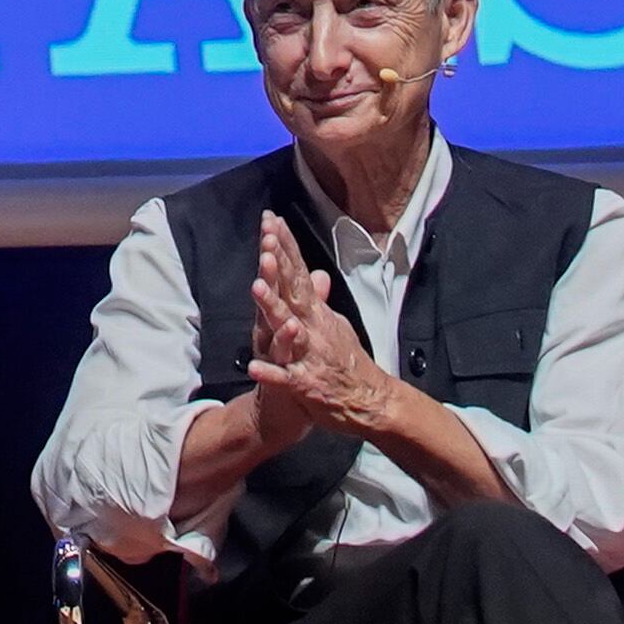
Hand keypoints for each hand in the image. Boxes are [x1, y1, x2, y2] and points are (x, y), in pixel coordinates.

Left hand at [244, 212, 404, 439]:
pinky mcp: (307, 385)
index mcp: (317, 315)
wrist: (371, 404)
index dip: (286, 247)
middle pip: (295, 292)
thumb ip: (319, 299)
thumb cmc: (349, 364)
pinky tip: (253, 366)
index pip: (300, 273)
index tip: (272, 220)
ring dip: (273, 308)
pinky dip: (271, 373)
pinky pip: (286, 378)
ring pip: (289, 329)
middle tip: (266, 240)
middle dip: (279, 266)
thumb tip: (315, 272)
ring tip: (255, 287)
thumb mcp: (335, 325)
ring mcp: (310, 356)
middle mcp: (314, 329)